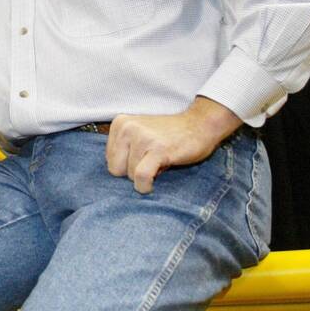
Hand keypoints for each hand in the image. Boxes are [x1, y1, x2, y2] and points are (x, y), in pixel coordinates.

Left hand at [105, 97, 242, 193]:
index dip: (127, 166)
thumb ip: (123, 150)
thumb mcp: (139, 135)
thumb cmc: (169, 135)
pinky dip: (145, 186)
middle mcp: (127, 127)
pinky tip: (152, 184)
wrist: (199, 125)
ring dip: (146, 176)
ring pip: (130, 175)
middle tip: (150, 163)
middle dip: (132, 173)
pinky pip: (141, 176)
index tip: (143, 159)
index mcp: (120, 124)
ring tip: (160, 162)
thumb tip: (111, 181)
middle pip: (115, 170)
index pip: (110, 160)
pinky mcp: (157, 149)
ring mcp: (142, 137)